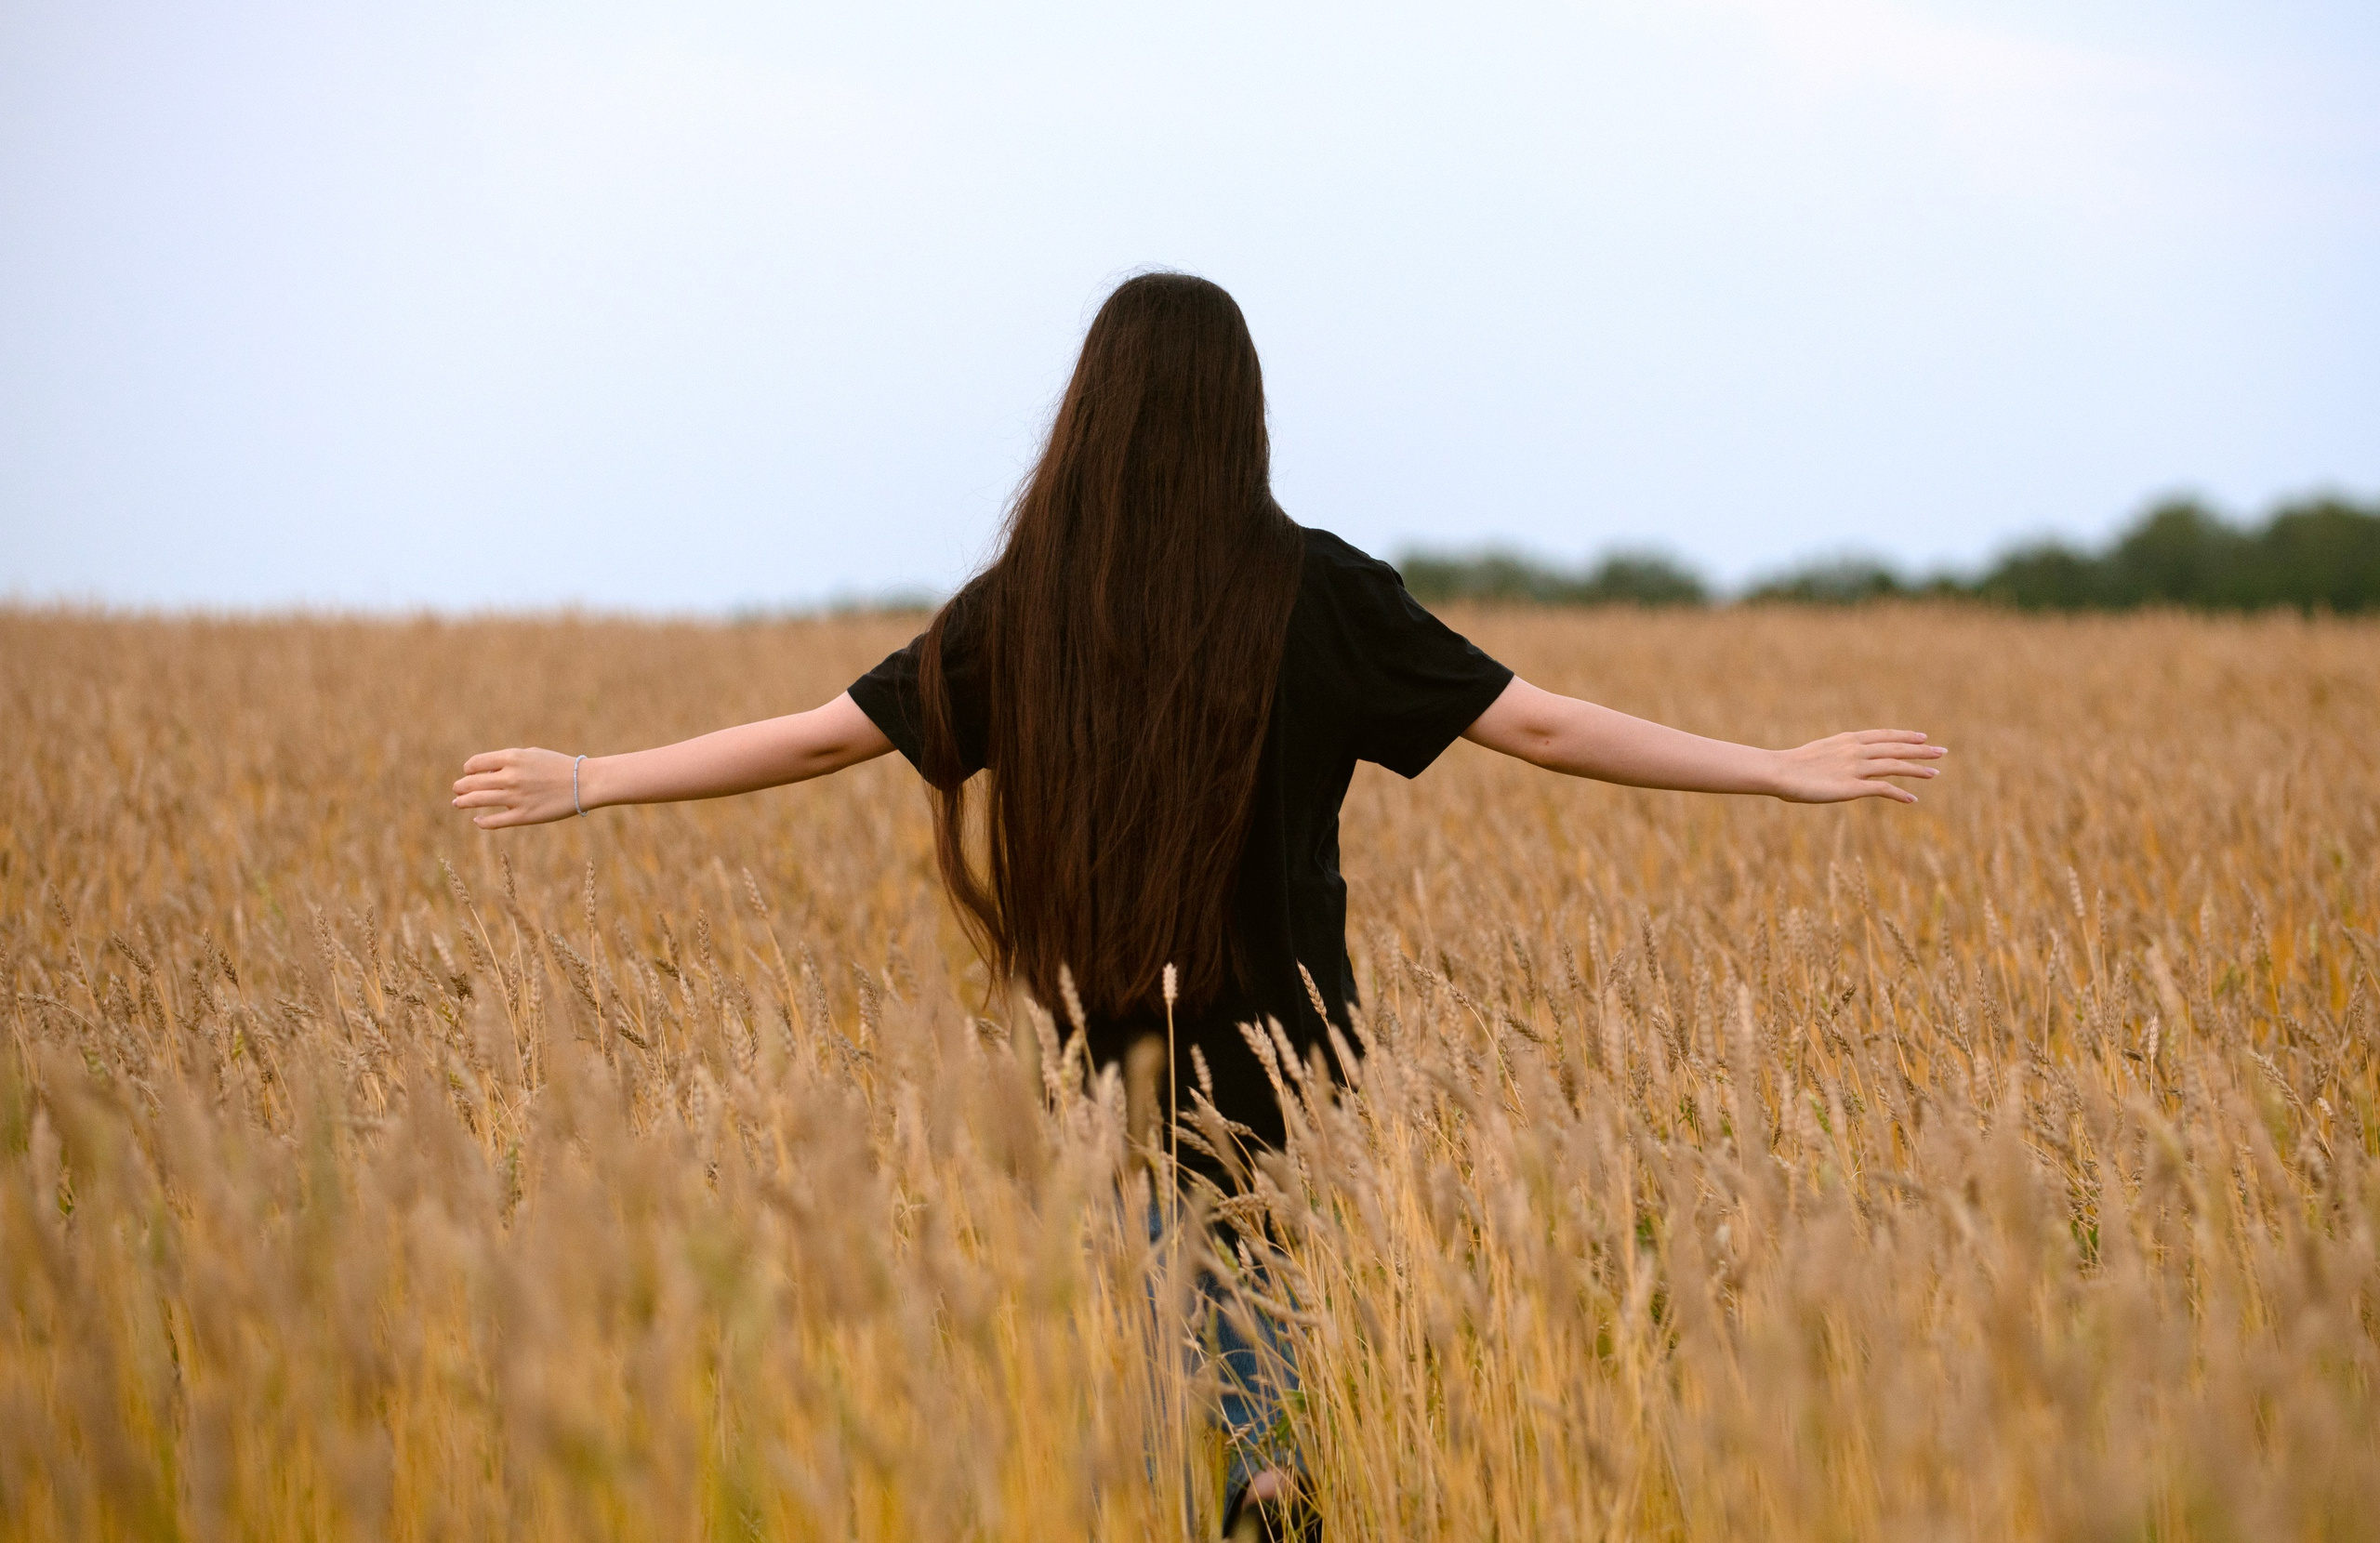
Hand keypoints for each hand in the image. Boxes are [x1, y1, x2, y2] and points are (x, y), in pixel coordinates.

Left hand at [452, 748, 583, 827]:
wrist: (584, 783)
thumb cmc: (558, 767)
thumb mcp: (532, 755)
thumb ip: (508, 761)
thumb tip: (486, 774)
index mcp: (512, 758)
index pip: (476, 763)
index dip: (469, 769)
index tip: (469, 773)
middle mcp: (510, 777)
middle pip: (472, 782)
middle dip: (461, 786)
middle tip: (457, 790)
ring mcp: (516, 797)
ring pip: (478, 801)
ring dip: (464, 802)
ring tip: (457, 803)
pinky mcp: (523, 816)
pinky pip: (494, 821)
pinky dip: (482, 822)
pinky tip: (478, 821)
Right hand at [1769, 730, 1945, 804]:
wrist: (1780, 772)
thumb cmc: (1792, 765)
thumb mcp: (1819, 752)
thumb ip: (1836, 753)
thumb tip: (1840, 758)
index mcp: (1849, 739)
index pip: (1885, 735)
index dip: (1905, 735)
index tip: (1922, 736)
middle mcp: (1857, 750)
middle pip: (1896, 747)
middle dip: (1921, 749)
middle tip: (1941, 751)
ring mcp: (1856, 768)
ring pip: (1895, 765)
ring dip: (1917, 769)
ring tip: (1935, 773)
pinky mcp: (1853, 787)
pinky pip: (1884, 789)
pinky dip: (1900, 793)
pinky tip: (1913, 799)